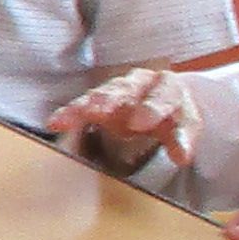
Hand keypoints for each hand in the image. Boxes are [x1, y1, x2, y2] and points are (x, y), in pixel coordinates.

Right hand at [48, 69, 189, 174]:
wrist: (160, 101)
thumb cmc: (172, 114)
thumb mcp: (183, 125)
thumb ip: (182, 139)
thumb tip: (182, 156)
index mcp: (166, 85)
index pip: (162, 95)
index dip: (150, 108)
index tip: (140, 123)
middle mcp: (138, 82)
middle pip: (125, 89)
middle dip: (112, 99)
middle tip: (102, 110)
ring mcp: (116, 90)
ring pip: (100, 94)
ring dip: (86, 105)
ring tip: (72, 116)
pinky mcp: (98, 101)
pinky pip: (81, 105)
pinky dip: (69, 113)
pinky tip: (55, 122)